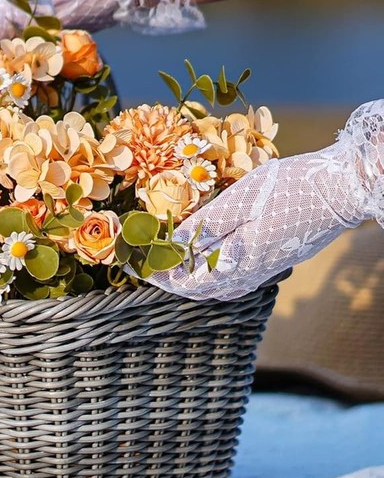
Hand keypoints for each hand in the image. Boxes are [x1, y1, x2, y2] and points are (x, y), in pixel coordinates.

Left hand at [148, 101, 383, 300]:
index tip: (135, 265)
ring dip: (190, 282)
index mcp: (239, 260)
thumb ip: (207, 224)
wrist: (343, 189)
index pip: (186, 281)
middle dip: (169, 280)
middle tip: (146, 265)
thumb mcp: (242, 198)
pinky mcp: (275, 263)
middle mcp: (250, 274)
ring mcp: (265, 271)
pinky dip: (212, 279)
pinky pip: (235, 283)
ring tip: (169, 265)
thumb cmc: (292, 186)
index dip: (157, 275)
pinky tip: (206, 266)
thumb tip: (172, 244)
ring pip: (217, 290)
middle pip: (199, 291)